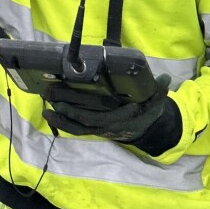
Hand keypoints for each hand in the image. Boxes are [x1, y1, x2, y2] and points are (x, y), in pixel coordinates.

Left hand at [43, 75, 174, 147]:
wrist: (147, 129)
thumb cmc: (148, 111)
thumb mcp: (156, 101)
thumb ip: (158, 90)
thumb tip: (165, 79)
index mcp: (117, 119)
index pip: (94, 118)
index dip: (77, 113)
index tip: (62, 103)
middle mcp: (105, 126)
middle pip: (80, 121)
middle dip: (63, 111)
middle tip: (48, 95)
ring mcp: (99, 129)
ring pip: (76, 128)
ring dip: (59, 120)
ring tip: (44, 110)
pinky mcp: (95, 128)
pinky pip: (77, 129)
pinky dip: (64, 124)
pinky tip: (51, 115)